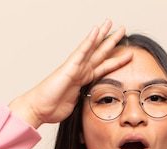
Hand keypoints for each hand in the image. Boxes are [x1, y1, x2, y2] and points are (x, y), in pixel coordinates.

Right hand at [8, 19, 132, 127]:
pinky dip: (89, 41)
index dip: (116, 60)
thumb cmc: (52, 107)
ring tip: (110, 22)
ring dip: (102, 35)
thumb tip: (92, 101)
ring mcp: (75, 67)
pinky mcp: (69, 67)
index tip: (127, 54)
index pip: (103, 67)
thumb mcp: (76, 105)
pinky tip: (96, 30)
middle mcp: (80, 71)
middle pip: (100, 53)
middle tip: (121, 30)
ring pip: (92, 48)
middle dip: (111, 42)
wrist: (39, 108)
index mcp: (83, 80)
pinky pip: (81, 52)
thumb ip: (85, 99)